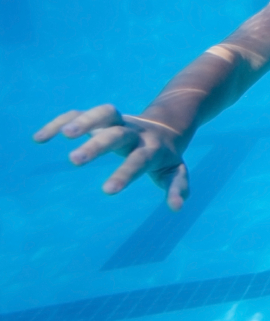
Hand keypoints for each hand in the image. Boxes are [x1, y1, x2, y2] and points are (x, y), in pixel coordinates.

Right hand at [33, 104, 189, 210]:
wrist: (167, 125)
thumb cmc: (166, 157)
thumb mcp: (175, 172)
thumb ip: (177, 187)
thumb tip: (177, 207)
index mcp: (152, 148)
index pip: (139, 159)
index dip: (125, 173)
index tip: (107, 191)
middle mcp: (135, 132)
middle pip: (118, 133)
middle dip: (97, 145)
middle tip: (75, 161)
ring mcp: (119, 121)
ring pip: (105, 113)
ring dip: (85, 120)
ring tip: (64, 135)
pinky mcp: (103, 118)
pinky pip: (81, 113)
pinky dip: (61, 121)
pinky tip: (40, 139)